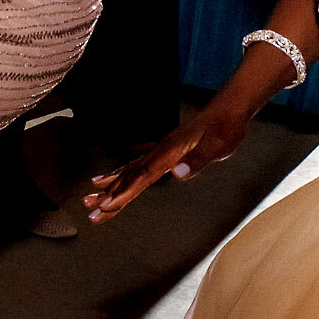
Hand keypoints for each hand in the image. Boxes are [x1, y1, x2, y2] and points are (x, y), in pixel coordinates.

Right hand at [82, 108, 249, 220]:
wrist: (229, 109)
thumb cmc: (225, 128)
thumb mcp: (218, 145)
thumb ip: (197, 158)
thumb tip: (178, 172)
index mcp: (169, 152)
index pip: (142, 176)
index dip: (124, 192)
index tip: (107, 206)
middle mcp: (160, 150)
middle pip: (129, 176)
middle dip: (109, 194)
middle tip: (89, 210)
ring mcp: (162, 149)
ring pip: (130, 170)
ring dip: (110, 185)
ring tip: (90, 196)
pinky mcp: (167, 149)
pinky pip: (139, 163)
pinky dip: (124, 172)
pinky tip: (116, 175)